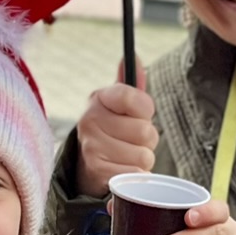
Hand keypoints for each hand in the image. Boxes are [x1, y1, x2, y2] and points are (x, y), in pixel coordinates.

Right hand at [74, 75, 159, 196]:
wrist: (88, 166)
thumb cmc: (113, 132)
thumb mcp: (120, 106)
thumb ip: (132, 84)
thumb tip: (134, 57)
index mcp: (100, 98)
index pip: (135, 98)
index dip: (146, 111)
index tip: (142, 116)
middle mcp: (91, 119)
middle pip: (146, 132)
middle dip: (147, 142)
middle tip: (131, 142)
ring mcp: (92, 146)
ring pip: (144, 156)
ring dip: (142, 160)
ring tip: (126, 157)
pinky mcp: (96, 171)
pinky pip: (135, 174)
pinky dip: (135, 176)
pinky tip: (122, 170)